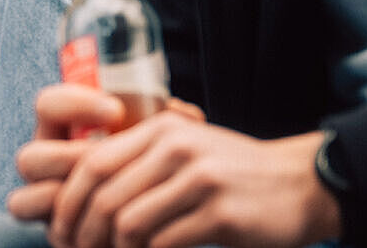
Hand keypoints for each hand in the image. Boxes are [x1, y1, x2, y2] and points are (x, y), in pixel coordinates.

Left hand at [12, 86, 338, 247]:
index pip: (93, 162)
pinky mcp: (222, 215)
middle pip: (104, 195)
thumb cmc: (234, 173)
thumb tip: (83, 195)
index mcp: (160, 129)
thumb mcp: (186, 148)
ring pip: (129, 222)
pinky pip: (164, 244)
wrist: (304, 184)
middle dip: (84, 233)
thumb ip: (140, 159)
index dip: (68, 200)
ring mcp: (200, 180)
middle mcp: (176, 148)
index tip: (62, 229)